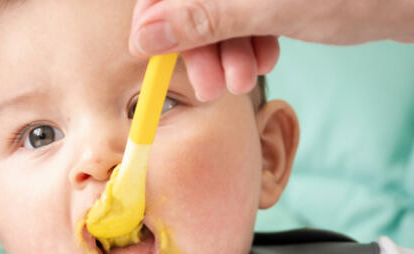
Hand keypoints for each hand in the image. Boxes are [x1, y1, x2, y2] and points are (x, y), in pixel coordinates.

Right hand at [129, 0, 413, 100]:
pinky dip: (249, 42)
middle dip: (199, 43)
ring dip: (224, 50)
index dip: (157, 17)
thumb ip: (203, 18)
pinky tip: (263, 61)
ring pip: (221, 10)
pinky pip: (248, 15)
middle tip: (212, 85)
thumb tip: (144, 35)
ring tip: (242, 81)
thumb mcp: (269, 7)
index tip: (157, 57)